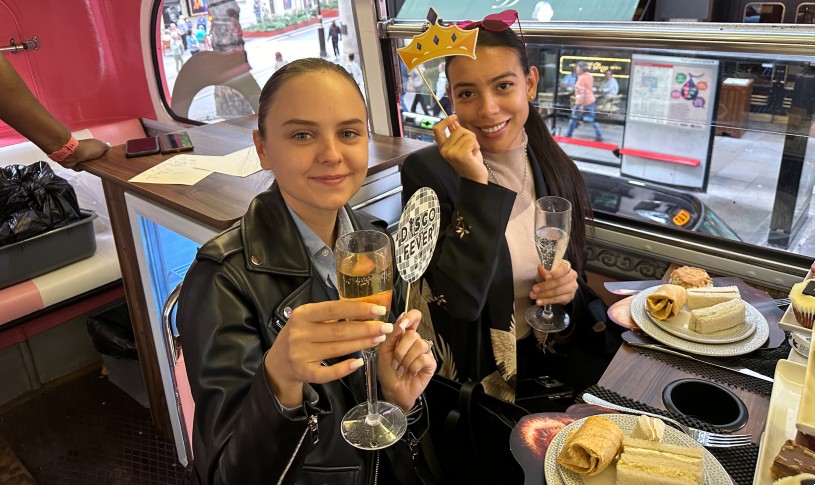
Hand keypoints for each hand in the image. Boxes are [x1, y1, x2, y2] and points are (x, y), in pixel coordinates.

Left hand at [62, 138, 109, 168]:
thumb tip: (107, 146)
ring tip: (91, 167)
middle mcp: (85, 148)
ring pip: (85, 161)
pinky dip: (80, 168)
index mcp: (91, 144)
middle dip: (94, 160)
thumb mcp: (101, 146)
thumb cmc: (89, 150)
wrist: (74, 154)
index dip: (101, 153)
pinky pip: (78, 166)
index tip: (104, 158)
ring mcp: (78, 154)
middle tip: (98, 164)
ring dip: (87, 164)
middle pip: (92, 155)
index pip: (98, 148)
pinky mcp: (73, 160)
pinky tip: (82, 168)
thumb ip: (105, 147)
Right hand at [264, 300, 392, 407]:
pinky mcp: (304, 372)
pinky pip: (328, 372)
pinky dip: (344, 368)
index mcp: (303, 314)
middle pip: (340, 330)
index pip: (334, 309)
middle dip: (366, 328)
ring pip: (338, 349)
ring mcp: (301, 354)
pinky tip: (359, 362)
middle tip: (386, 327)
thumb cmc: (299, 335)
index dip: (358, 309)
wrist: (277, 362)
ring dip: (361, 344)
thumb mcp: (307, 319)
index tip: (378, 310)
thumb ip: (329, 315)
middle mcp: (300, 333)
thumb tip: (364, 308)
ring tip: (378, 339)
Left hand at [378, 310, 435, 411]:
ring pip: (419, 345)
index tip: (404, 324)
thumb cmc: (387, 371)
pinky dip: (414, 367)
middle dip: (400, 350)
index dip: (411, 317)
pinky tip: (410, 373)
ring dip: (406, 360)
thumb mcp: (383, 351)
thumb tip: (401, 319)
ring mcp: (425, 352)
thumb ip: (391, 335)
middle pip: (413, 334)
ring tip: (402, 369)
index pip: (414, 317)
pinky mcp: (431, 363)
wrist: (392, 391)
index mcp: (404, 335)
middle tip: (395, 363)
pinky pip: (424, 358)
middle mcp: (416, 341)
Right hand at [432, 115, 487, 183]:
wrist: (475, 178)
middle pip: (458, 129)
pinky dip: (476, 146)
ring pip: (467, 134)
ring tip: (472, 152)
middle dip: (468, 135)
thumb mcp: (461, 145)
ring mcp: (452, 153)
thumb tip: (453, 121)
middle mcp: (445, 150)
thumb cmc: (470, 162)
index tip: (453, 117)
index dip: (445, 121)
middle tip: (470, 147)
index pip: (437, 130)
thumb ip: (455, 134)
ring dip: (473, 142)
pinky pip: (472, 140)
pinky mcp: (461, 155)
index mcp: (443, 147)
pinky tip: (474, 154)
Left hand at [529, 260, 577, 305]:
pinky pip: (557, 300)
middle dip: (545, 286)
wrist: (557, 284)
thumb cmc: (551, 275)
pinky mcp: (569, 297)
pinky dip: (547, 301)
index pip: (564, 269)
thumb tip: (540, 267)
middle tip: (534, 289)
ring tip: (533, 296)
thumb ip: (543, 270)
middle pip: (559, 282)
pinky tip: (539, 302)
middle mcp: (572, 277)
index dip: (554, 273)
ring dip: (544, 295)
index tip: (545, 277)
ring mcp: (572, 288)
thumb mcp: (546, 270)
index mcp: (567, 267)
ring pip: (557, 292)